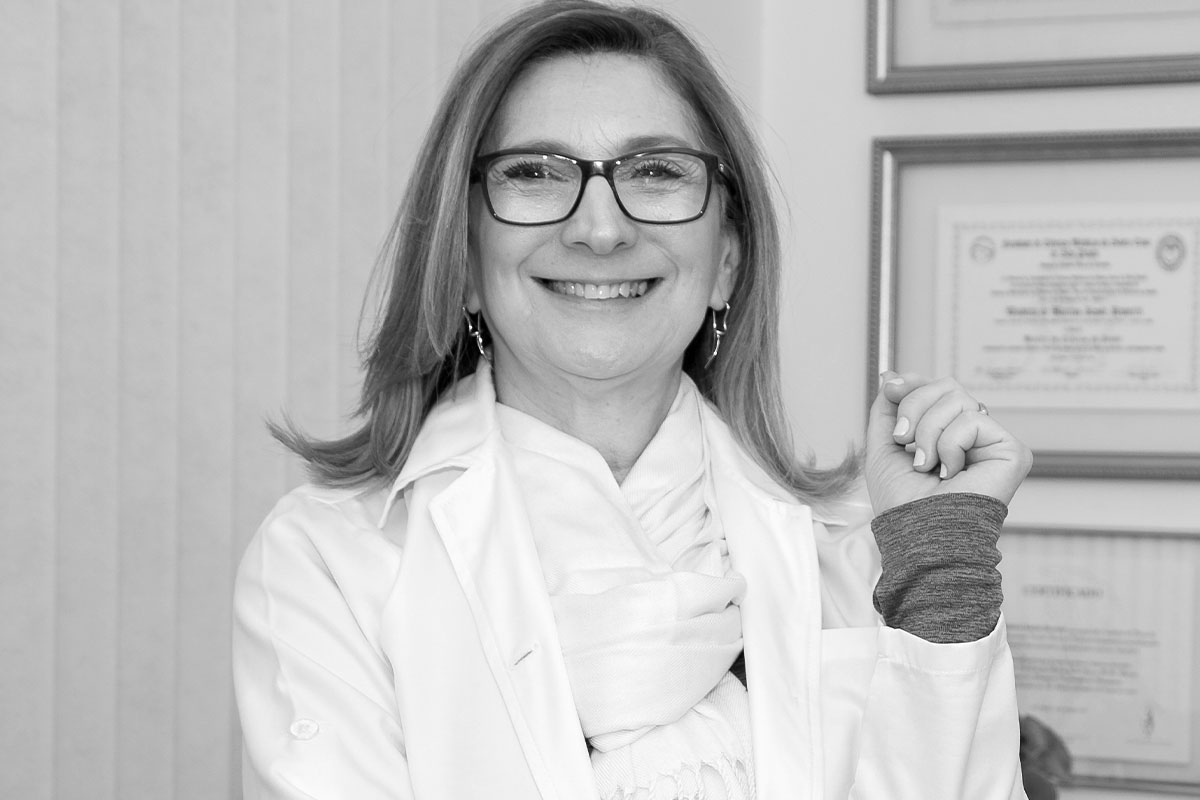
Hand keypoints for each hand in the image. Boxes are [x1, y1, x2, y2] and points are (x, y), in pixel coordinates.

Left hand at [865, 372, 1031, 514]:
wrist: (918, 533)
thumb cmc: (901, 502)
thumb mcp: (883, 447)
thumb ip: (888, 409)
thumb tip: (890, 374)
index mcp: (946, 432)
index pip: (936, 387)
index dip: (912, 383)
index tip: (889, 388)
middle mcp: (972, 434)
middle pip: (945, 385)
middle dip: (913, 408)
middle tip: (904, 443)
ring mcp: (992, 441)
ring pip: (957, 398)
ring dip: (928, 433)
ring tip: (927, 465)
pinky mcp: (1012, 451)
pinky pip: (973, 419)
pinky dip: (950, 445)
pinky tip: (951, 473)